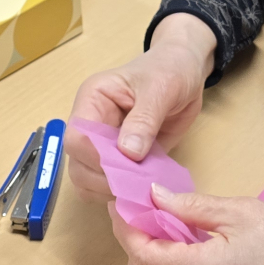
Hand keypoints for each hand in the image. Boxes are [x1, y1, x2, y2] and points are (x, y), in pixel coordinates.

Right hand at [65, 13, 215, 199]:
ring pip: (87, 181)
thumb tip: (128, 153)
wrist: (186, 71)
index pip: (77, 137)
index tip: (126, 168)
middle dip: (104, 180)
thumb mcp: (161, 88)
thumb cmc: (170, 69)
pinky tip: (143, 191)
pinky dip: (122, 195)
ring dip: (111, 191)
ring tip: (141, 189)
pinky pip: (108, 186)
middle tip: (137, 186)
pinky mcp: (119, 160)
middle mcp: (91, 124)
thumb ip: (144, 119)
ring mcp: (103, 144)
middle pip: (77, 164)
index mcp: (92, 100)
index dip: (96, 157)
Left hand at [109, 188, 263, 264]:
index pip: (142, 254)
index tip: (125, 200)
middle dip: (134, 239)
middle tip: (141, 205)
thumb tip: (155, 196)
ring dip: (151, 252)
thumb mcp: (242, 212)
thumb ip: (193, 206)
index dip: (127, 226)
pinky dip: (171, 263)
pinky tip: (186, 236)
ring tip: (164, 216)